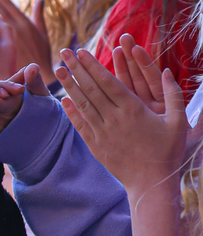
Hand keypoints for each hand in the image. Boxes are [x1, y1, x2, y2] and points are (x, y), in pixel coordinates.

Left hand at [58, 47, 194, 195]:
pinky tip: (63, 100)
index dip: (93, 66)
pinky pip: (81, 125)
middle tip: (64, 53)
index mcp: (134, 109)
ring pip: (83, 105)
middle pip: (91, 89)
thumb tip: (166, 70)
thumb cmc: (167, 152)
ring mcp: (103, 133)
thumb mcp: (178, 121)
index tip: (82, 52)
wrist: (150, 182)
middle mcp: (115, 119)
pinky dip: (71, 112)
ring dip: (69, 86)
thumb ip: (173, 94)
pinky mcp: (96, 146)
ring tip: (58, 71)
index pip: (108, 82)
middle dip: (76, 69)